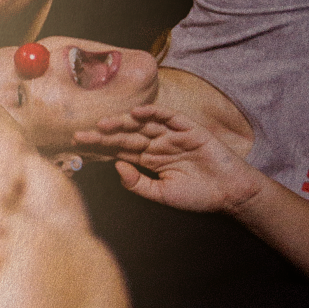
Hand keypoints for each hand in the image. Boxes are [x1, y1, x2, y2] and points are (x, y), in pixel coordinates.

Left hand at [72, 104, 266, 213]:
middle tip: (83, 132)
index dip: (100, 146)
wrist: (230, 193)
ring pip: (144, 124)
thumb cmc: (197, 195)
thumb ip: (138, 183)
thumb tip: (116, 165)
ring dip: (124, 121)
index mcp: (149, 159)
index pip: (119, 149)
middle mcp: (158, 144)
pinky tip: (139, 112)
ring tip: (104, 123)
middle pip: (127, 135)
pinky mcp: (191, 130)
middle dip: (105, 133)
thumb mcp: (161, 194)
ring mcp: (173, 136)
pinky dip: (155, 112)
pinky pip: (170, 117)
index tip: (78, 144)